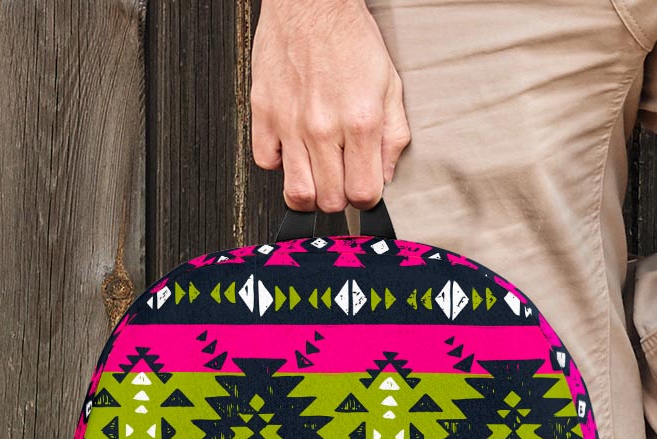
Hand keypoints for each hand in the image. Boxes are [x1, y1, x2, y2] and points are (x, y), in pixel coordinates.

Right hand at [251, 0, 410, 211]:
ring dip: (310, 192)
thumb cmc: (350, 39)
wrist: (311, 1)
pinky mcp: (263, 111)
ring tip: (317, 175)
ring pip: (297, 192)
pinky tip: (292, 149)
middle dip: (339, 197)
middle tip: (340, 178)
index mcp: (360, 123)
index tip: (363, 188)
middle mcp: (323, 127)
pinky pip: (265, 162)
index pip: (363, 194)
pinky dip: (279, 163)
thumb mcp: (390, 87)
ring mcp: (290, 122)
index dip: (366, 199)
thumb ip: (393, 137)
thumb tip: (386, 176)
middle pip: (330, 201)